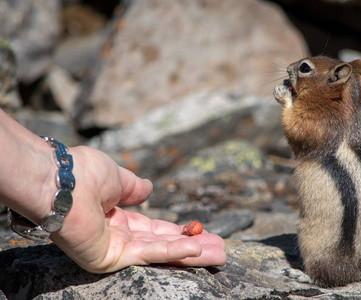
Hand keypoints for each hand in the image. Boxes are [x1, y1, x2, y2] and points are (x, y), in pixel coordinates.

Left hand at [49, 146, 225, 272]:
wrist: (60, 179)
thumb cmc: (83, 172)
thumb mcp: (117, 177)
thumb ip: (133, 187)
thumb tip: (148, 188)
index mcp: (117, 217)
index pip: (154, 228)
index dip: (178, 230)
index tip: (200, 231)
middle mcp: (117, 235)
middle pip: (163, 244)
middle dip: (193, 247)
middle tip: (219, 250)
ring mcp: (113, 249)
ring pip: (160, 252)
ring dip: (191, 253)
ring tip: (219, 254)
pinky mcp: (109, 258)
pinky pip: (147, 253)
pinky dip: (173, 251)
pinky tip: (195, 249)